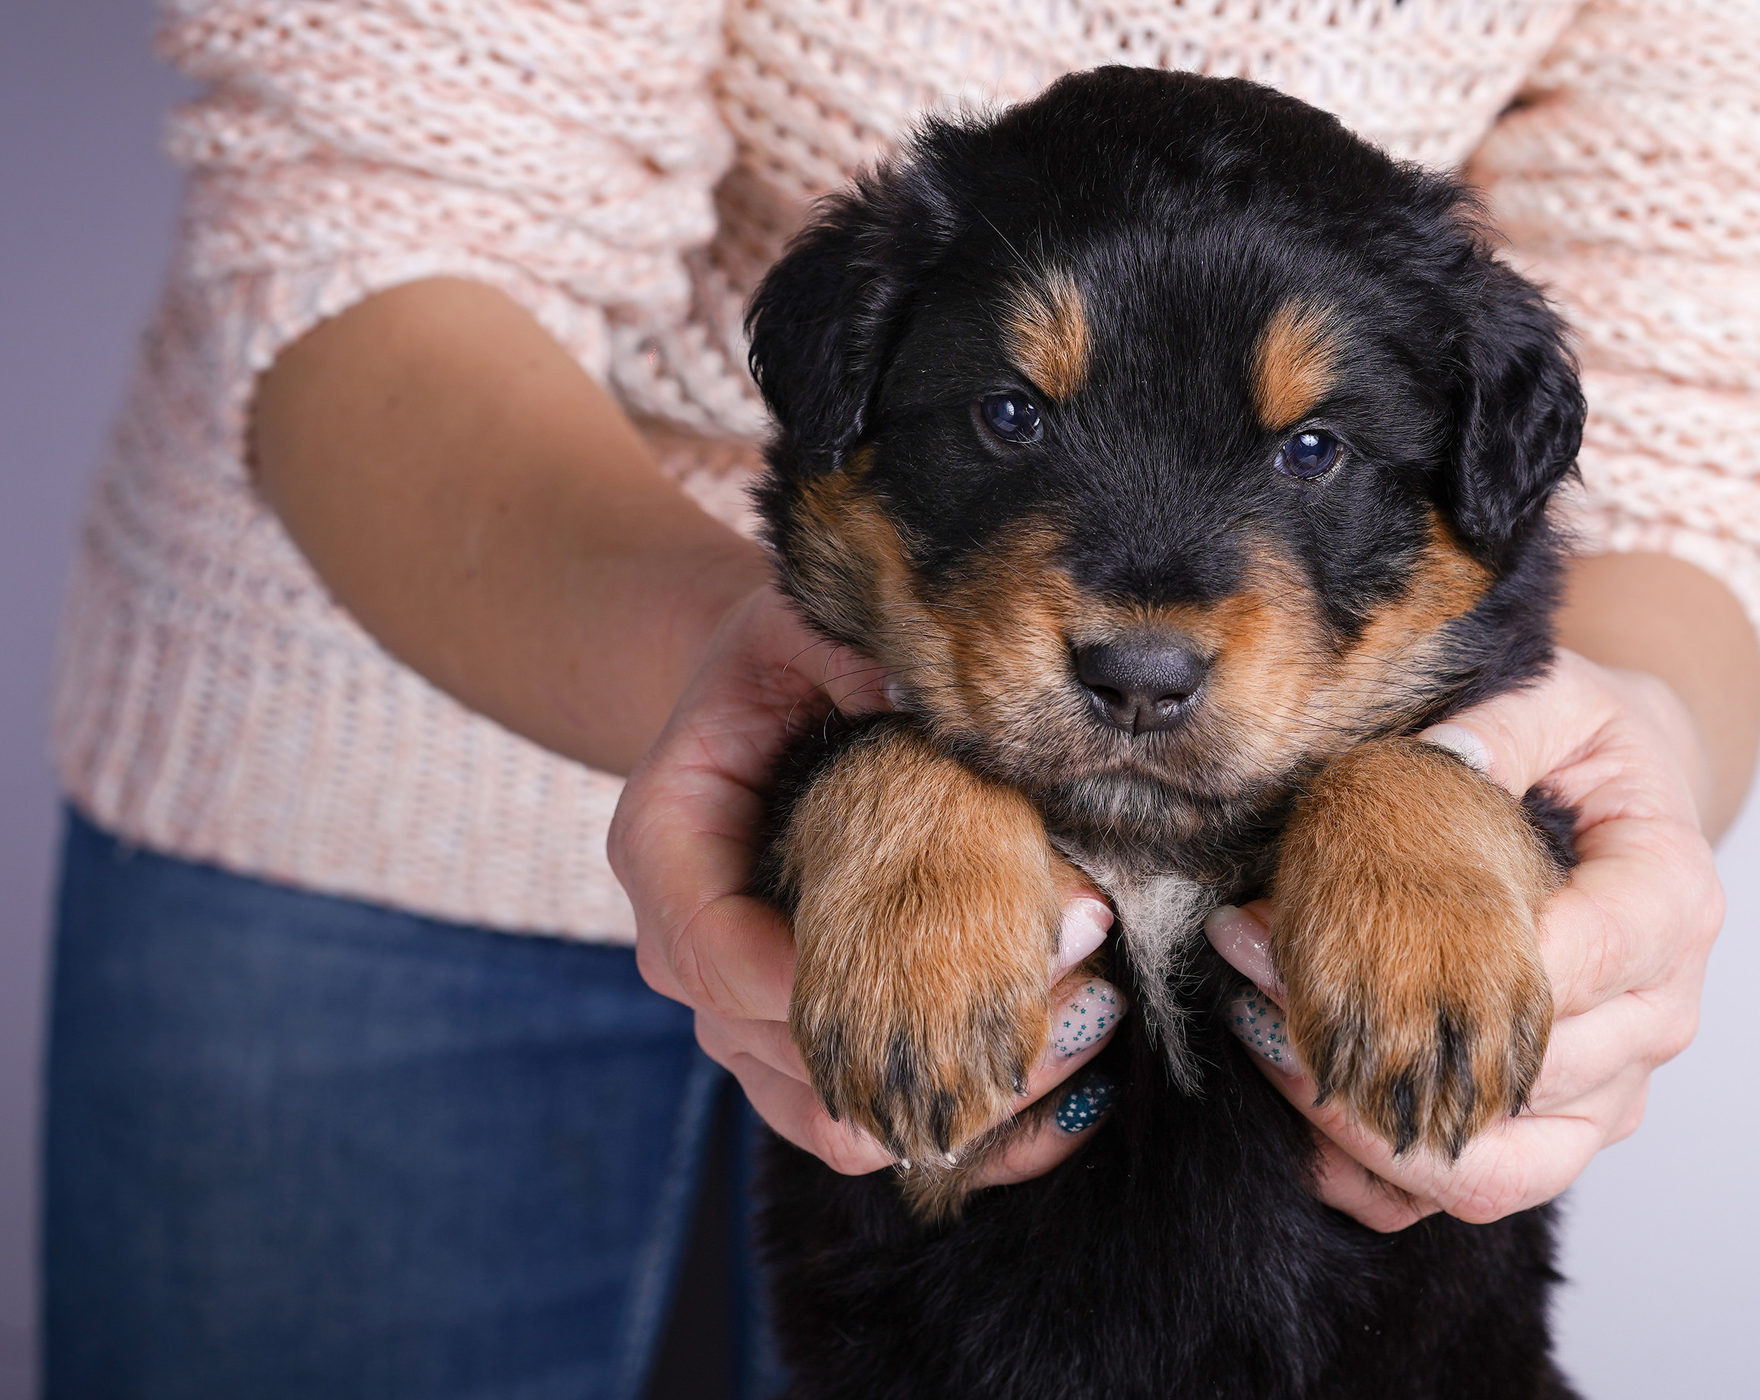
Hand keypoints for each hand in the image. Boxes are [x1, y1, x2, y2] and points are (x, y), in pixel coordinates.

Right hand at [609, 584, 1123, 1184]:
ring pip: (836, 1121)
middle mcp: (695, 954)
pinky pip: (876, 1132)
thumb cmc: (787, 658)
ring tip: (1091, 1021)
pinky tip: (1080, 1091)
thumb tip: (920, 687)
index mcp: (667, 848)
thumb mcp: (804, 626)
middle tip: (1078, 976)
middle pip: (784, 1053)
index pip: (712, 950)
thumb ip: (847, 657)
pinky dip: (976, 1132)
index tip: (941, 967)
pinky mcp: (810, 1055)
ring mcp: (748, 1019)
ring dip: (966, 1097)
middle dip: (928, 1041)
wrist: (769, 697)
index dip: (815, 982)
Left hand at [1205, 647, 1726, 1229]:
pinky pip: (1474, 1195)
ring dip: (1366, 1121)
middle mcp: (1658, 1014)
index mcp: (1673, 902)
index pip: (1590, 962)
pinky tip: (1294, 1120)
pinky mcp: (1561, 1130)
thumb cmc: (1588, 747)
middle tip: (1255, 961)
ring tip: (1263, 1035)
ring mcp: (1612, 1088)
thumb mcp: (1558, 698)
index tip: (1344, 933)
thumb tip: (1442, 761)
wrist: (1630, 803)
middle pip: (1532, 1083)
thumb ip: (1508, 724)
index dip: (1472, 967)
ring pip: (1499, 1167)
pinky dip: (1381, 1180)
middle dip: (1383, 1041)